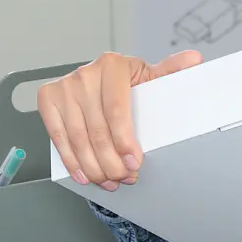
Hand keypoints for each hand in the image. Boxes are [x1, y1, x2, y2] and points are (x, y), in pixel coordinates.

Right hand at [38, 50, 201, 189]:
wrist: (99, 76)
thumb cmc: (127, 80)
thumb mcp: (149, 74)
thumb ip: (171, 70)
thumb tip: (194, 60)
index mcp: (112, 65)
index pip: (117, 111)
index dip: (125, 141)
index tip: (135, 162)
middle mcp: (85, 74)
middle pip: (97, 129)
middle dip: (111, 161)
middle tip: (124, 177)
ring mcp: (63, 87)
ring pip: (78, 138)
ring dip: (93, 166)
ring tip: (108, 180)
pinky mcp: (48, 100)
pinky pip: (59, 137)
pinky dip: (71, 160)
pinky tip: (84, 174)